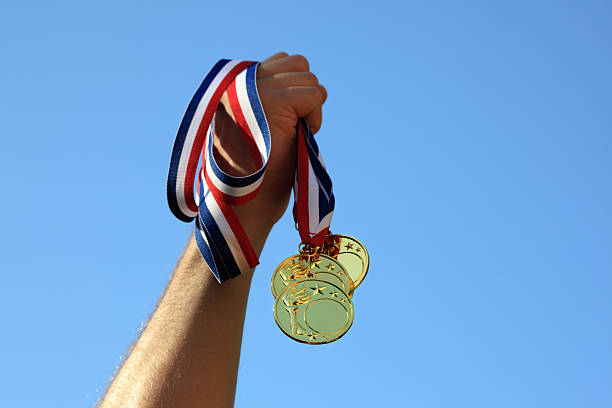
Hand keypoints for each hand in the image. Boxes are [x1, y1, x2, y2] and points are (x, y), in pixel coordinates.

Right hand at [213, 53, 326, 237]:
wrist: (241, 204)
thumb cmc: (251, 178)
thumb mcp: (253, 130)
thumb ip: (266, 101)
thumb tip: (304, 84)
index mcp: (232, 88)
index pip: (278, 63)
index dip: (293, 90)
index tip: (286, 122)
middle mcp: (240, 83)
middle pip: (297, 64)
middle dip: (304, 96)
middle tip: (294, 129)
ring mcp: (256, 90)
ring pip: (308, 78)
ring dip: (310, 107)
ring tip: (294, 135)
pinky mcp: (275, 102)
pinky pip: (314, 95)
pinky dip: (315, 117)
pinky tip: (300, 137)